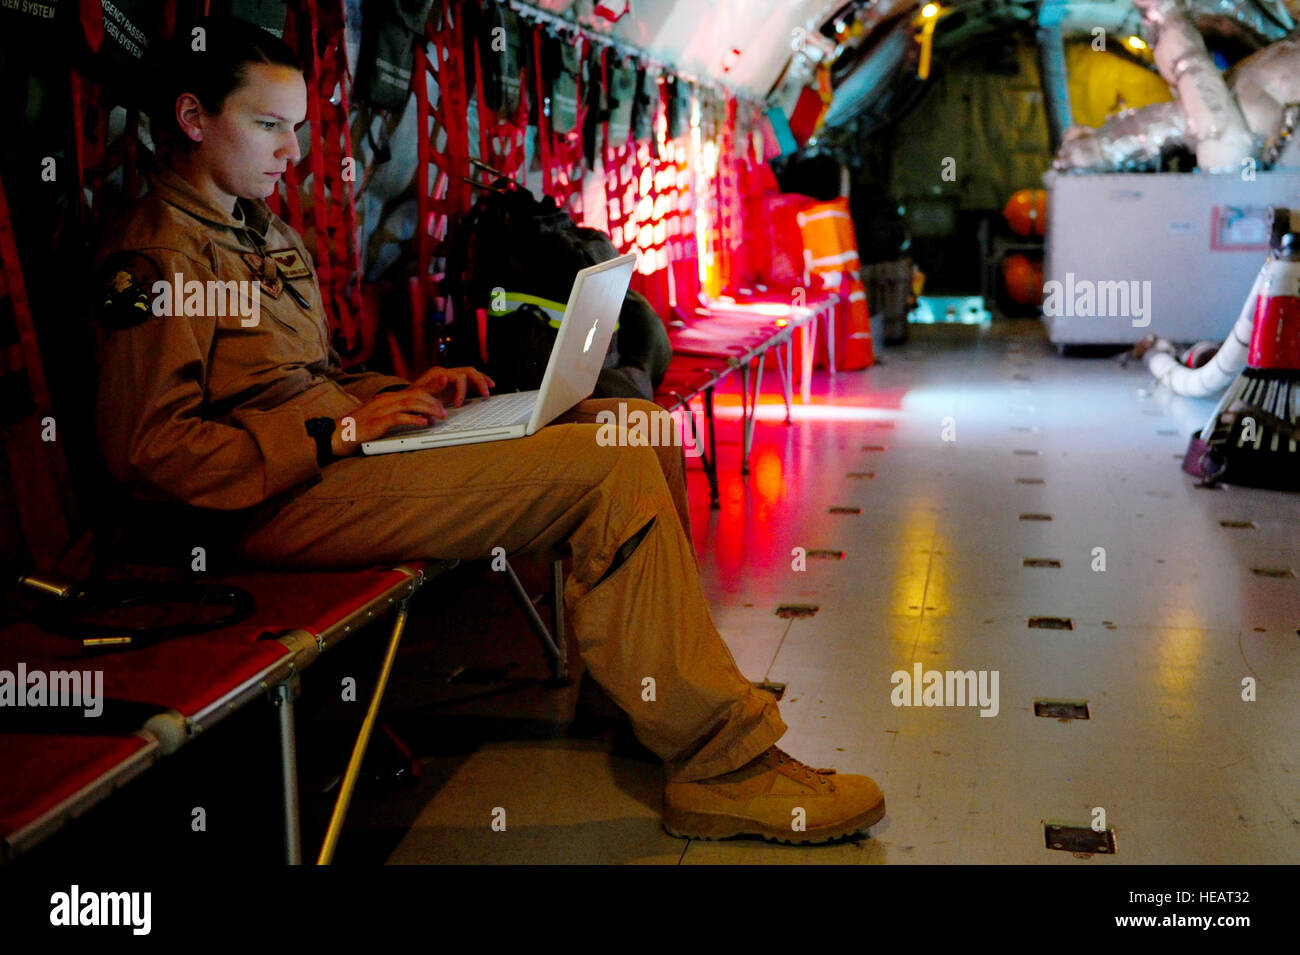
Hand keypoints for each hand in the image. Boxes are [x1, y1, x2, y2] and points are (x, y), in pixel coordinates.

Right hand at [331, 387, 445, 456]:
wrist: (337, 435)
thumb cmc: (358, 428)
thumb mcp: (379, 416)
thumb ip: (396, 413)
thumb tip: (416, 417)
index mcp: (387, 398)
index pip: (413, 390)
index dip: (431, 390)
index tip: (445, 393)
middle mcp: (385, 400)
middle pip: (415, 394)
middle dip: (433, 401)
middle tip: (444, 411)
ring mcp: (381, 410)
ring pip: (410, 403)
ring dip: (428, 409)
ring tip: (439, 416)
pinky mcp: (377, 422)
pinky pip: (399, 418)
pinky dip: (414, 419)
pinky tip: (424, 423)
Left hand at [410, 365, 494, 407]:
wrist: (407, 399)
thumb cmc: (412, 398)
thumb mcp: (419, 394)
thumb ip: (432, 386)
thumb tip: (445, 378)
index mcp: (438, 374)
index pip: (458, 377)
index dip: (461, 391)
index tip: (458, 404)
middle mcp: (446, 373)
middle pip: (468, 371)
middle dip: (479, 381)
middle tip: (485, 393)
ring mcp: (450, 377)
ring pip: (471, 373)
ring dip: (482, 380)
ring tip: (490, 388)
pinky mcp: (453, 384)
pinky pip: (469, 380)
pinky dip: (479, 383)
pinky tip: (486, 387)